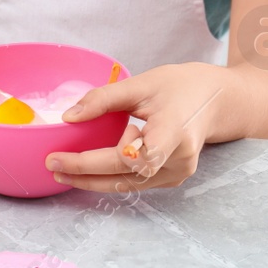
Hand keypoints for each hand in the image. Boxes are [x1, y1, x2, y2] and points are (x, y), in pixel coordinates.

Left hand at [44, 63, 224, 190]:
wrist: (216, 100)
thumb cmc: (181, 87)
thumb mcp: (142, 84)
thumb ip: (105, 99)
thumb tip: (69, 117)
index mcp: (174, 130)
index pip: (132, 156)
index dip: (94, 162)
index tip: (61, 157)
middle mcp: (179, 158)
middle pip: (125, 174)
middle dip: (84, 173)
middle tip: (52, 164)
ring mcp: (178, 173)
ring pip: (128, 184)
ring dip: (93, 180)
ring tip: (62, 170)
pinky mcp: (173, 178)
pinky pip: (136, 182)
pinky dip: (111, 177)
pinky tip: (87, 169)